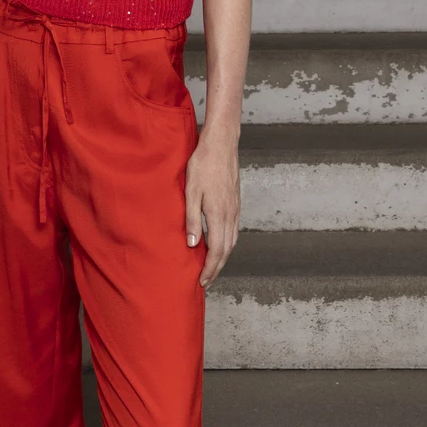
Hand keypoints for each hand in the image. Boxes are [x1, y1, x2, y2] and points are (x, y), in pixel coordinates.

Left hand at [184, 128, 239, 286]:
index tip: (202, 282)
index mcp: (218, 214)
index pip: (217, 250)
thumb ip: (192, 219)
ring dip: (223, 258)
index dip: (210, 269)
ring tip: (212, 268)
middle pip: (227, 250)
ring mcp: (235, 209)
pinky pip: (234, 230)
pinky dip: (227, 244)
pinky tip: (219, 245)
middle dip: (217, 268)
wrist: (221, 144)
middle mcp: (230, 215)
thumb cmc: (202, 165)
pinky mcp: (235, 203)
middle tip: (207, 282)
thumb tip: (193, 245)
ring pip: (232, 241)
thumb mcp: (190, 192)